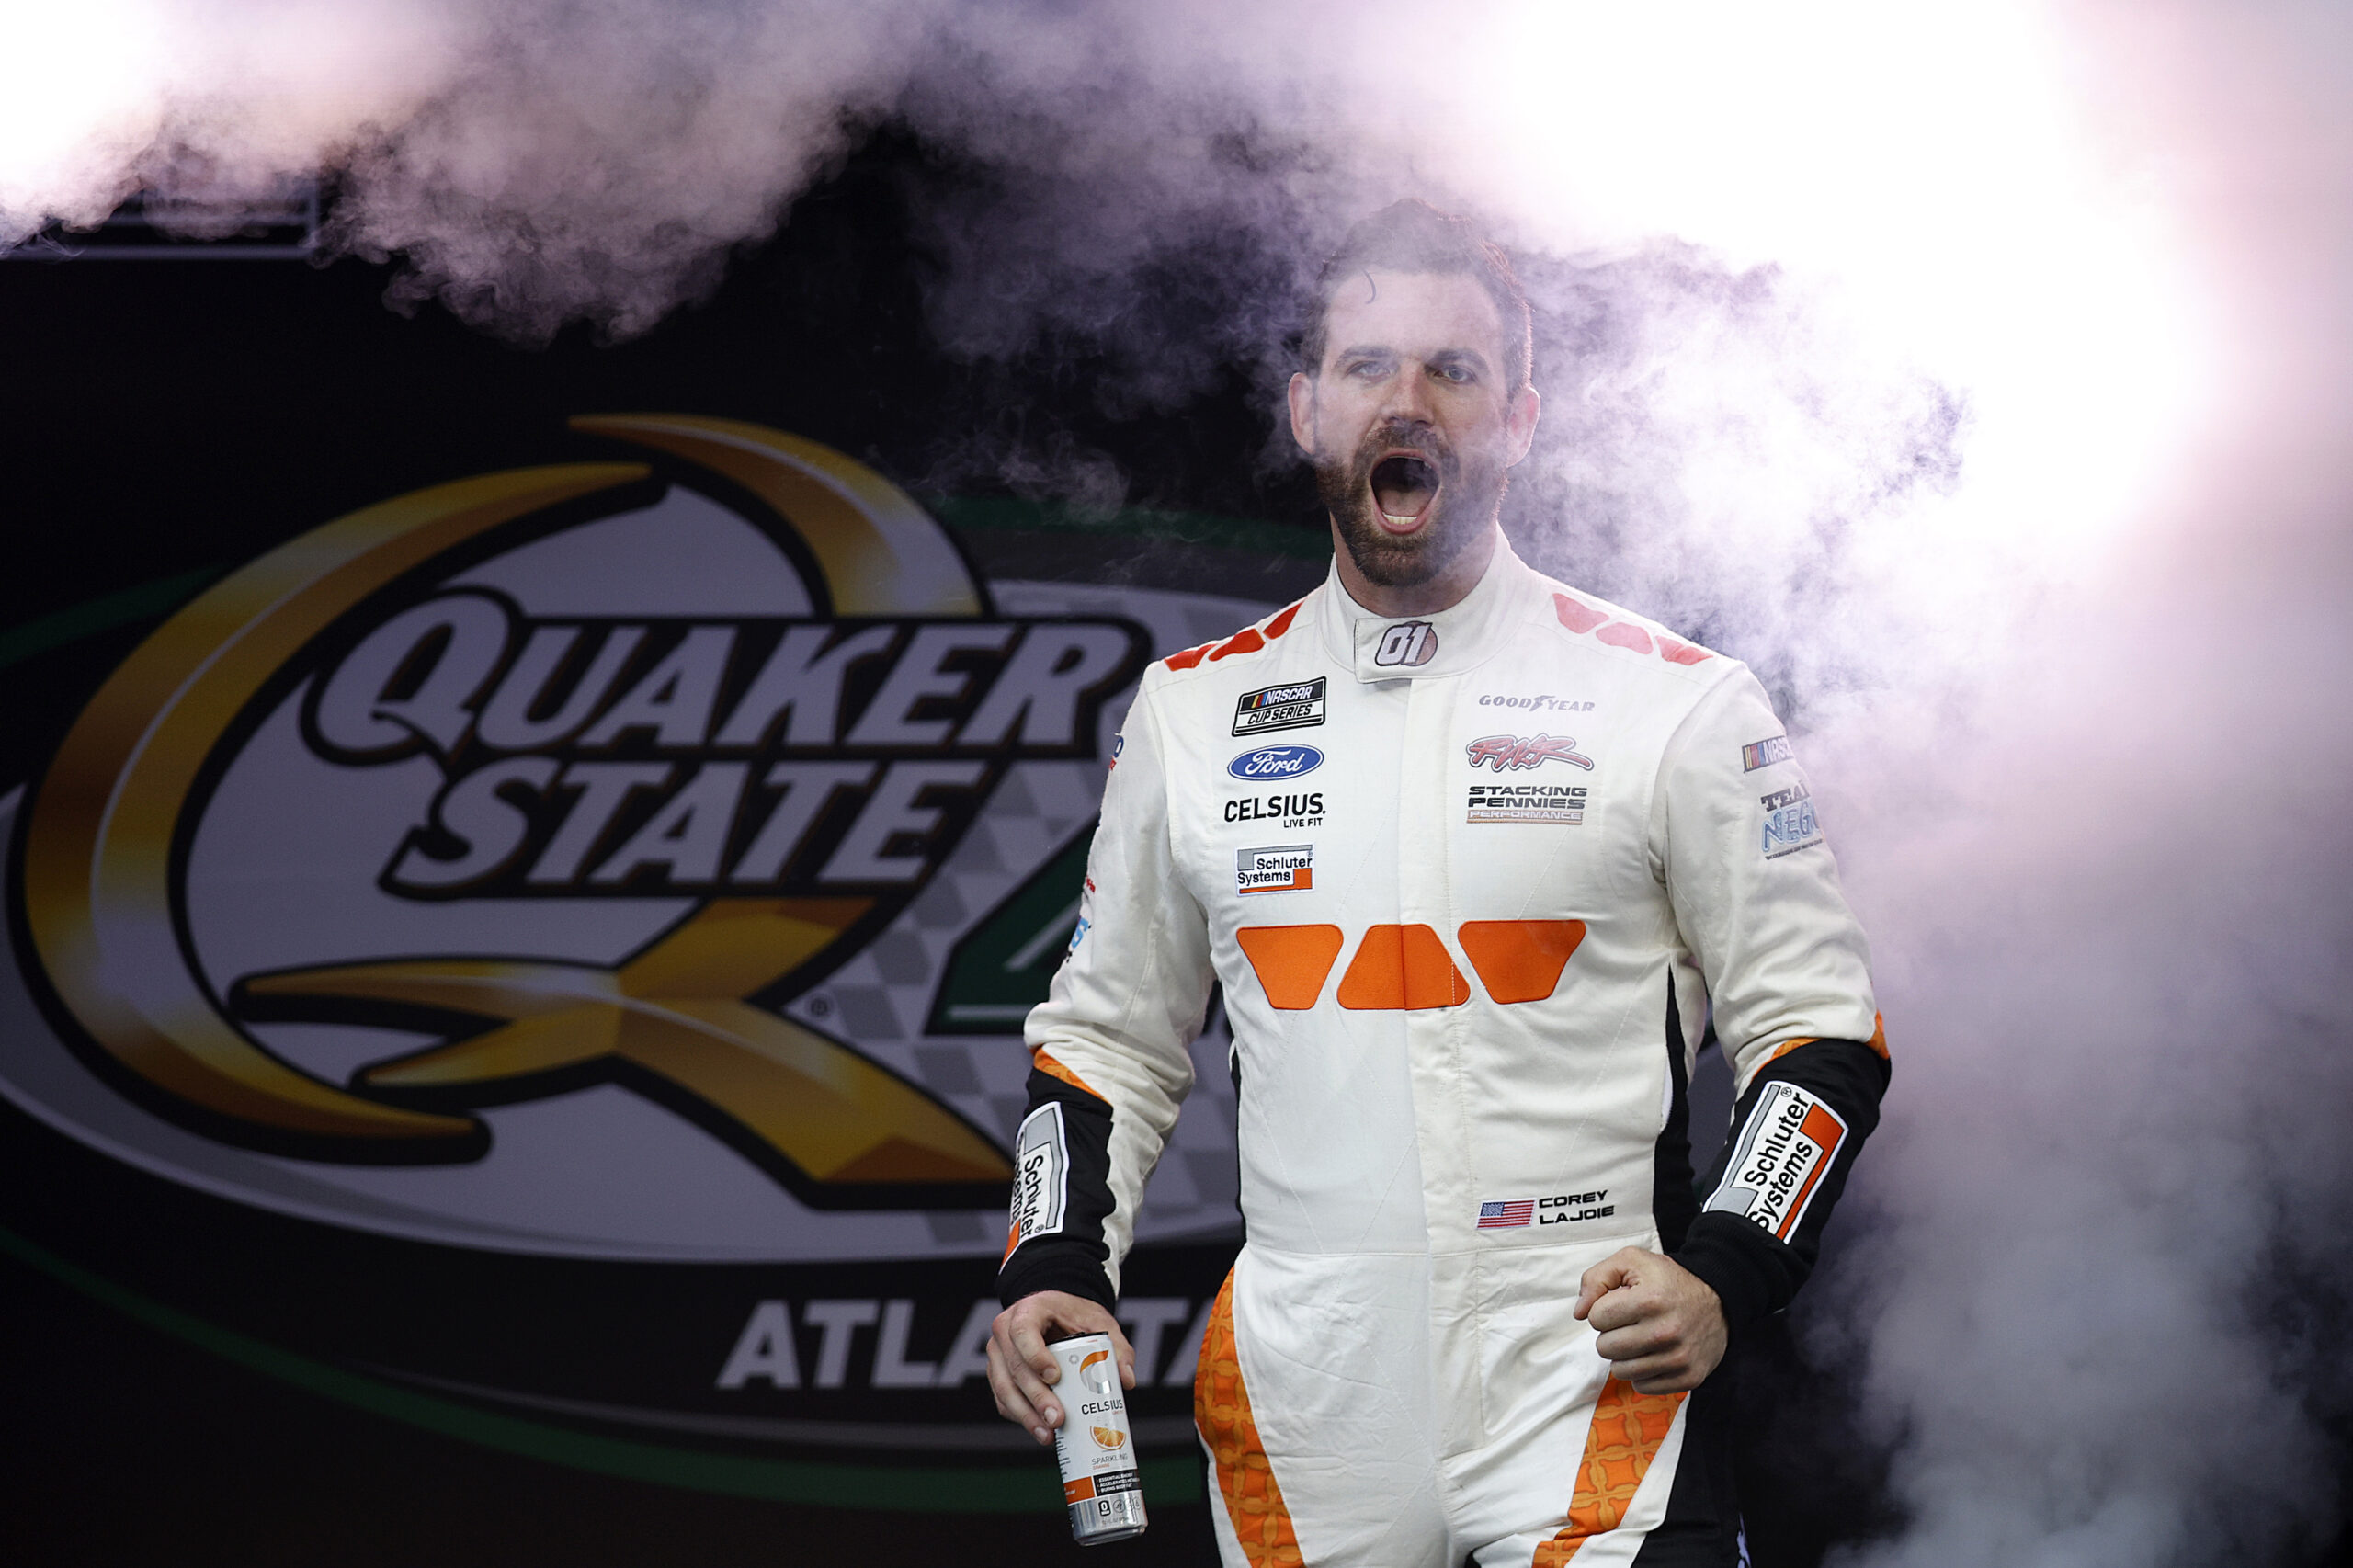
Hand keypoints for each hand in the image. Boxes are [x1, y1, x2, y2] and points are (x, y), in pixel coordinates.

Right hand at [986, 1291, 1136, 1445]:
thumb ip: (1116, 1348)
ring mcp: (998, 1353)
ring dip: (1026, 1414)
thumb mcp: (1099, 1322)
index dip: (1035, 1356)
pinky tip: (1040, 1430)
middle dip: (1036, 1397)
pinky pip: (1003, 1399)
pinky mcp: (997, 1373)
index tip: (1055, 1377)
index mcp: (1029, 1310)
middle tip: (1057, 1418)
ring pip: (1004, 1387)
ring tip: (1048, 1433)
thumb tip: (1126, 1380)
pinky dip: (1021, 1417)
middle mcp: (1006, 1330)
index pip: (1023, 1331)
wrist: (1056, 1313)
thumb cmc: (1073, 1315)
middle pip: (1014, 1366)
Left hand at [1573, 1247, 1726, 1394]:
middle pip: (1604, 1347)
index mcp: (1649, 1300)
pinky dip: (1643, 1373)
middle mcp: (1666, 1331)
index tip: (1622, 1303)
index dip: (1604, 1309)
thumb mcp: (1631, 1261)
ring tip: (1642, 1337)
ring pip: (1620, 1371)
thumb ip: (1595, 1279)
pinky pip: (1642, 1387)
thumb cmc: (1668, 1280)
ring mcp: (1679, 1358)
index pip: (1595, 1318)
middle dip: (1612, 1333)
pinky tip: (1655, 1354)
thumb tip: (1579, 1313)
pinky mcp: (1689, 1378)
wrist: (1719, 1299)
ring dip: (1625, 1355)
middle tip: (1631, 1322)